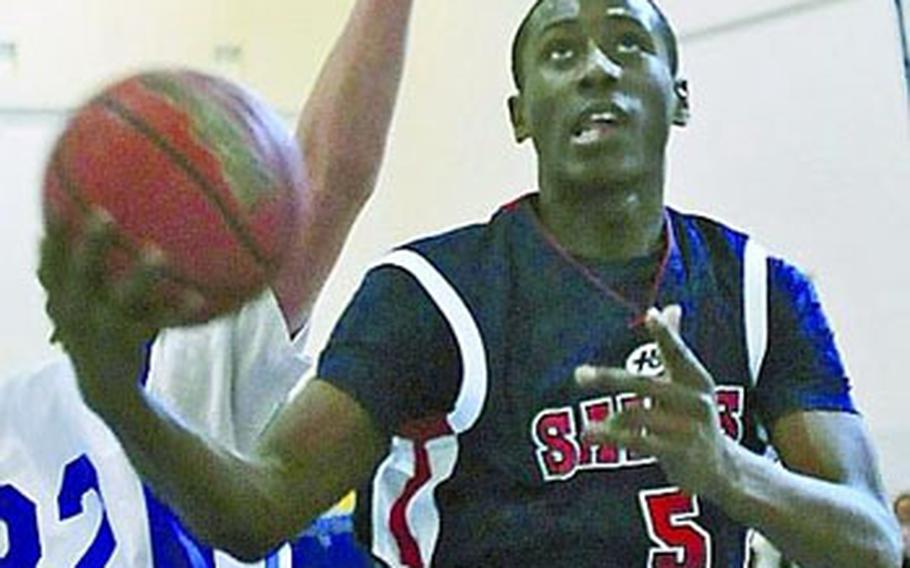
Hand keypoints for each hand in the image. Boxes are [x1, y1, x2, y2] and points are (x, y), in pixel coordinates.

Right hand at [38, 210, 167, 414]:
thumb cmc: (103, 326)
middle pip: (78, 272)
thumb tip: (116, 223)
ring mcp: (100, 328)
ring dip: (138, 276)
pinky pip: (157, 321)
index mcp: (61, 296)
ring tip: (157, 255)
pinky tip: (199, 299)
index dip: (54, 234)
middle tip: (105, 215)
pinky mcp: (127, 343)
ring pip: (120, 296)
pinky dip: (177, 310)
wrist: (103, 385)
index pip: (50, 261)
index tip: (66, 205)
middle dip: (90, 244)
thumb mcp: (87, 301)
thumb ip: (95, 268)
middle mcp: (74, 310)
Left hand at [575, 305, 737, 497]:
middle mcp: (695, 401)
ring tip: (586, 428)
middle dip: (610, 378)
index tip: (651, 315)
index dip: (665, 334)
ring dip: (609, 422)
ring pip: (636, 415)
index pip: (678, 352)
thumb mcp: (688, 381)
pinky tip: (589, 436)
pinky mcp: (679, 453)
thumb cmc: (693, 415)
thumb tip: (668, 306)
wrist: (721, 468)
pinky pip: (638, 442)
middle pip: (645, 384)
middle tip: (579, 374)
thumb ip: (674, 345)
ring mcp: (688, 428)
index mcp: (696, 378)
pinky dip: (612, 438)